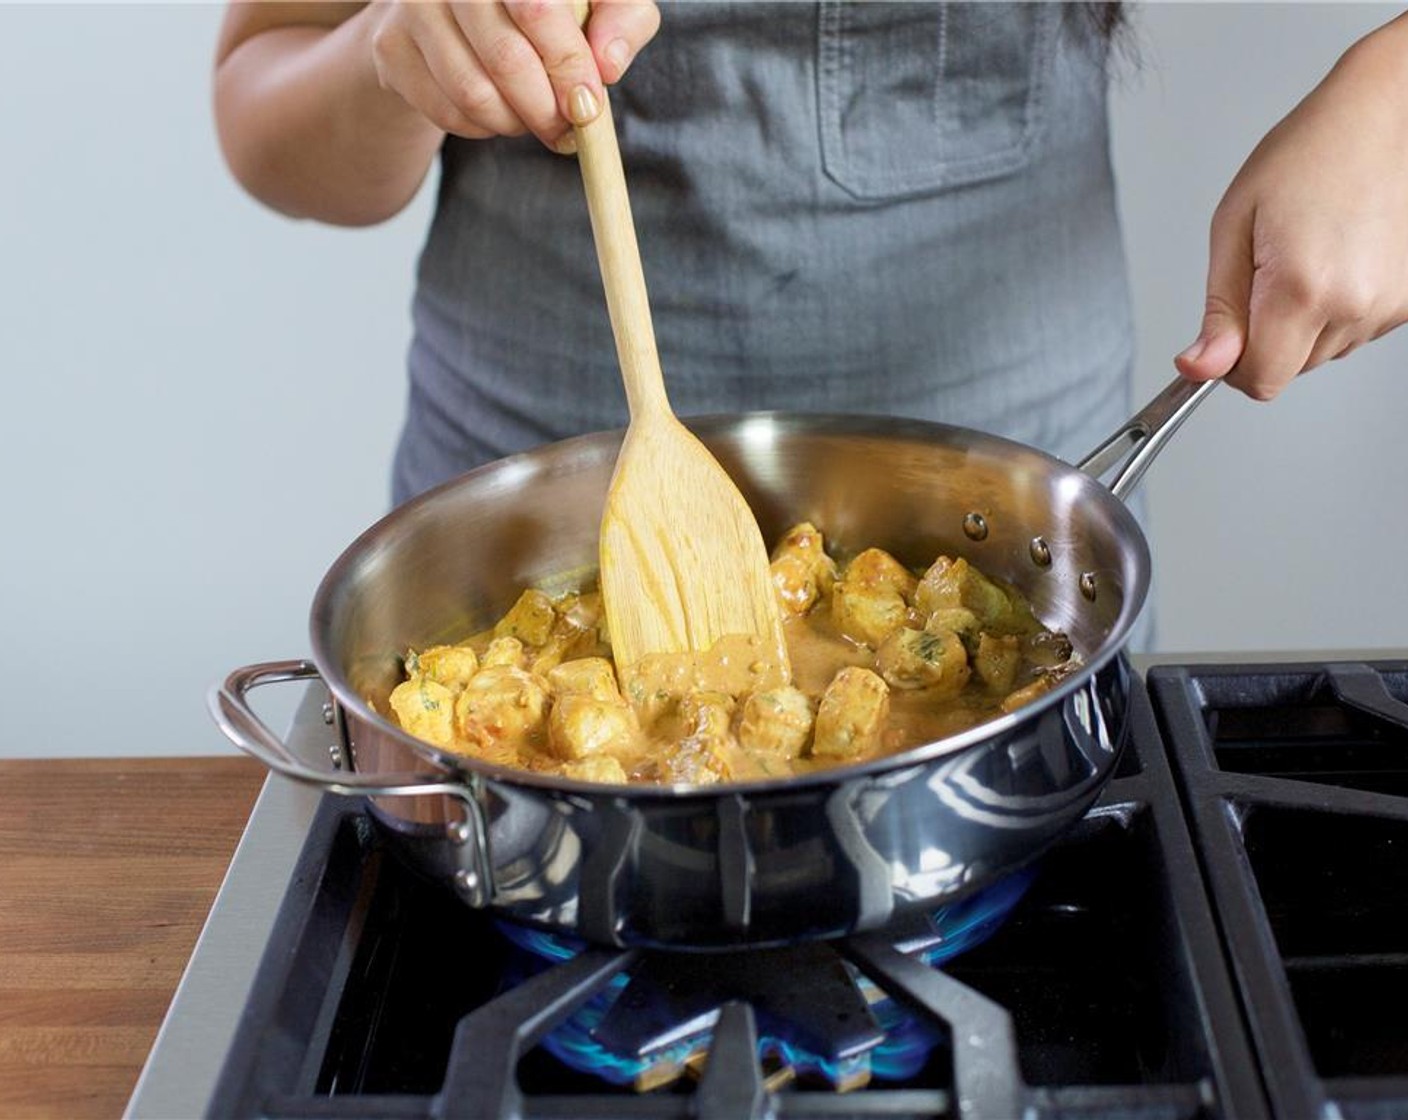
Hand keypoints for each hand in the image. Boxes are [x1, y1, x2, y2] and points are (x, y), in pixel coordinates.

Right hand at [366, 0, 659, 153]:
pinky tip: (499, 112)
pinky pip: (447, 112)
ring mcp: (414, 6)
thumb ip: (621, 21)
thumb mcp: (599, 2)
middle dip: (545, 109)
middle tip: (566, 130)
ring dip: (514, 123)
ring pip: (473, 94)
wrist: (462, 11)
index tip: (587, 105)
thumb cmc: (551, 6)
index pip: (538, 9)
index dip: (567, 64)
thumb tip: (607, 65)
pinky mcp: (390, 47)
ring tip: (533, 118)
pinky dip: (483, 128)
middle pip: (505, 59)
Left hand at [1174, 15, 1407, 400]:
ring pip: (1320, 353)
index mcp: (1302, 288)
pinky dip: (1335, 309)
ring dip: (1302, 323)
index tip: (1224, 336)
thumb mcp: (1234, 227)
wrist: (1382, 116)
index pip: (1260, 381)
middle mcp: (1354, 305)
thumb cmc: (1307, 155)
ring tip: (1307, 254)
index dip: (1231, 367)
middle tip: (1266, 272)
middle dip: (1265, 339)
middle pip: (1289, 370)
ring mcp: (1387, 305)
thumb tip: (1200, 367)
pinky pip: (1353, 331)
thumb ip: (1219, 309)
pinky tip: (1336, 259)